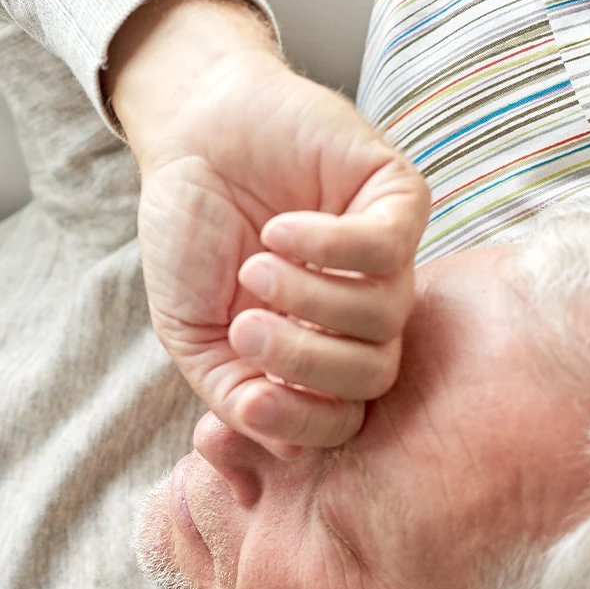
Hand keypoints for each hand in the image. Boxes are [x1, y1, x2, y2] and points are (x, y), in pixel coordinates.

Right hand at [107, 0, 429, 455]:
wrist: (191, 139)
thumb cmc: (191, 236)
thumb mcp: (193, 335)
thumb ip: (231, 394)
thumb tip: (286, 450)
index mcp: (316, 354)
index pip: (342, 419)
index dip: (302, 422)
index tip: (250, 402)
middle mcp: (360, 315)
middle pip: (372, 377)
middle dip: (304, 364)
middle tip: (246, 328)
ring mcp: (386, 260)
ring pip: (383, 316)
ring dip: (308, 299)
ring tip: (255, 268)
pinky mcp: (399, 201)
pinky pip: (386, 248)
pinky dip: (325, 246)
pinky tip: (280, 229)